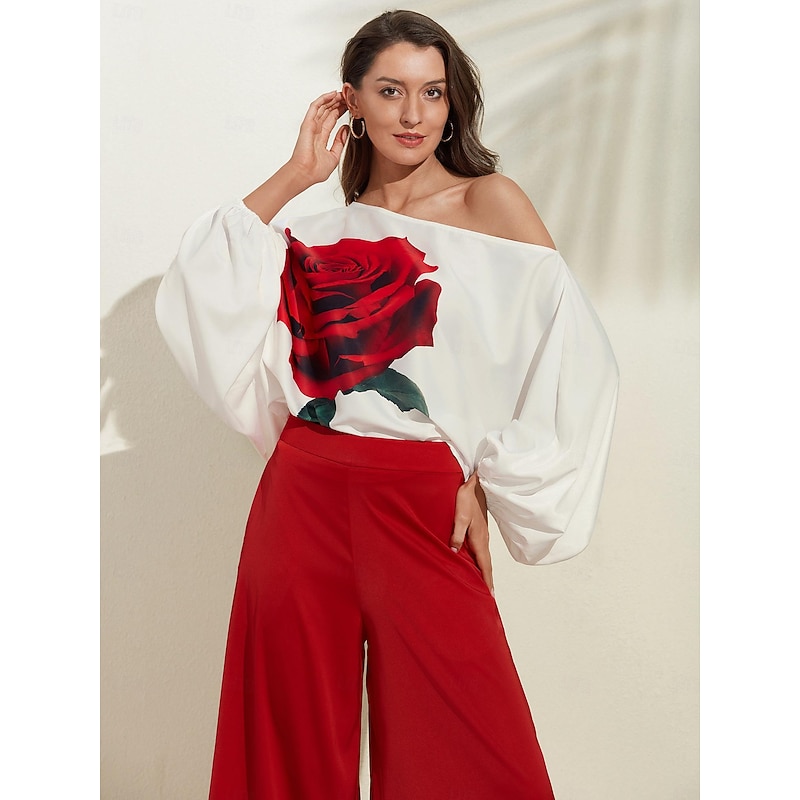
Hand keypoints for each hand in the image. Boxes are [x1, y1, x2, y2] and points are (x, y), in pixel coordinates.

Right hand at [287, 91, 349, 185]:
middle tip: (347, 96)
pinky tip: (331, 94)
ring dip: (331, 99)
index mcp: (321, 138)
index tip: (349, 106)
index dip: (340, 111)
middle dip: (337, 103)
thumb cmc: (316, 170)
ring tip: (341, 93)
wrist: (306, 174)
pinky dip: (322, 99)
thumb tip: (345, 129)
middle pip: (327, 112)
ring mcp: (311, 126)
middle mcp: (316, 130)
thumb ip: (340, 142)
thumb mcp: (335, 156)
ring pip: (322, 107)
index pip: (332, 120)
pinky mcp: (307, 124)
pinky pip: (315, 108)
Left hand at [450, 472, 493, 595]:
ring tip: (485, 584)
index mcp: (479, 538)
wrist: (476, 483)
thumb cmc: (466, 498)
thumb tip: (455, 551)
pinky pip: (482, 550)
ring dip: (485, 571)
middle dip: (488, 579)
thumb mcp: (460, 515)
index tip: (490, 594)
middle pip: (486, 564)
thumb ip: (457, 533)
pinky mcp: (480, 530)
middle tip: (490, 596)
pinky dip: (482, 561)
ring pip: (485, 557)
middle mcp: (483, 539)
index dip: (486, 579)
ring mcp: (483, 534)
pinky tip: (478, 563)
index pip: (484, 564)